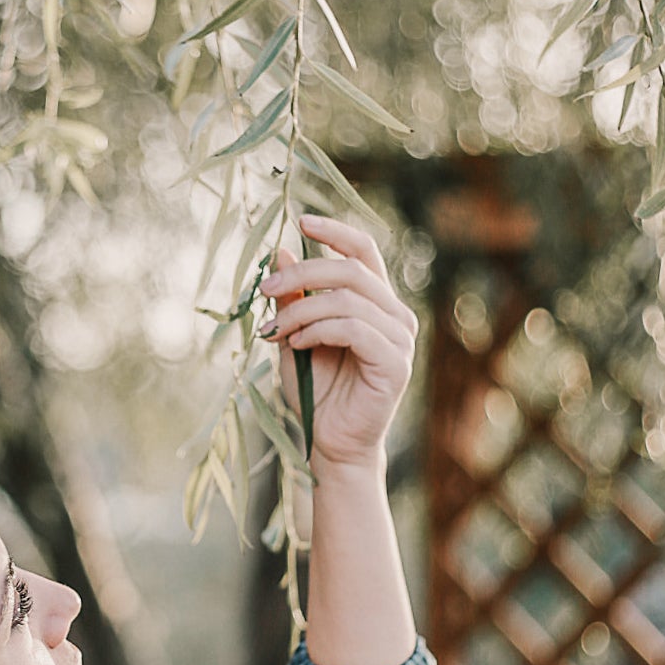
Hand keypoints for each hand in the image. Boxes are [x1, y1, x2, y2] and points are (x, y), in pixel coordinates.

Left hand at [259, 212, 416, 467]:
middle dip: (301, 274)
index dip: (335, 231)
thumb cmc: (315, 392)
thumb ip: (292, 299)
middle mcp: (394, 315)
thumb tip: (280, 252)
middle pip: (350, 271)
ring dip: (300, 312)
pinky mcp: (395, 363)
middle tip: (264, 290)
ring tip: (273, 332)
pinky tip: (295, 346)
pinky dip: (317, 331)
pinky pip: (354, 329)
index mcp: (375, 302)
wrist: (330, 444)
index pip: (364, 251)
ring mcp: (400, 339)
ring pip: (347, 300)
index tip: (299, 220)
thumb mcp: (294, 336)